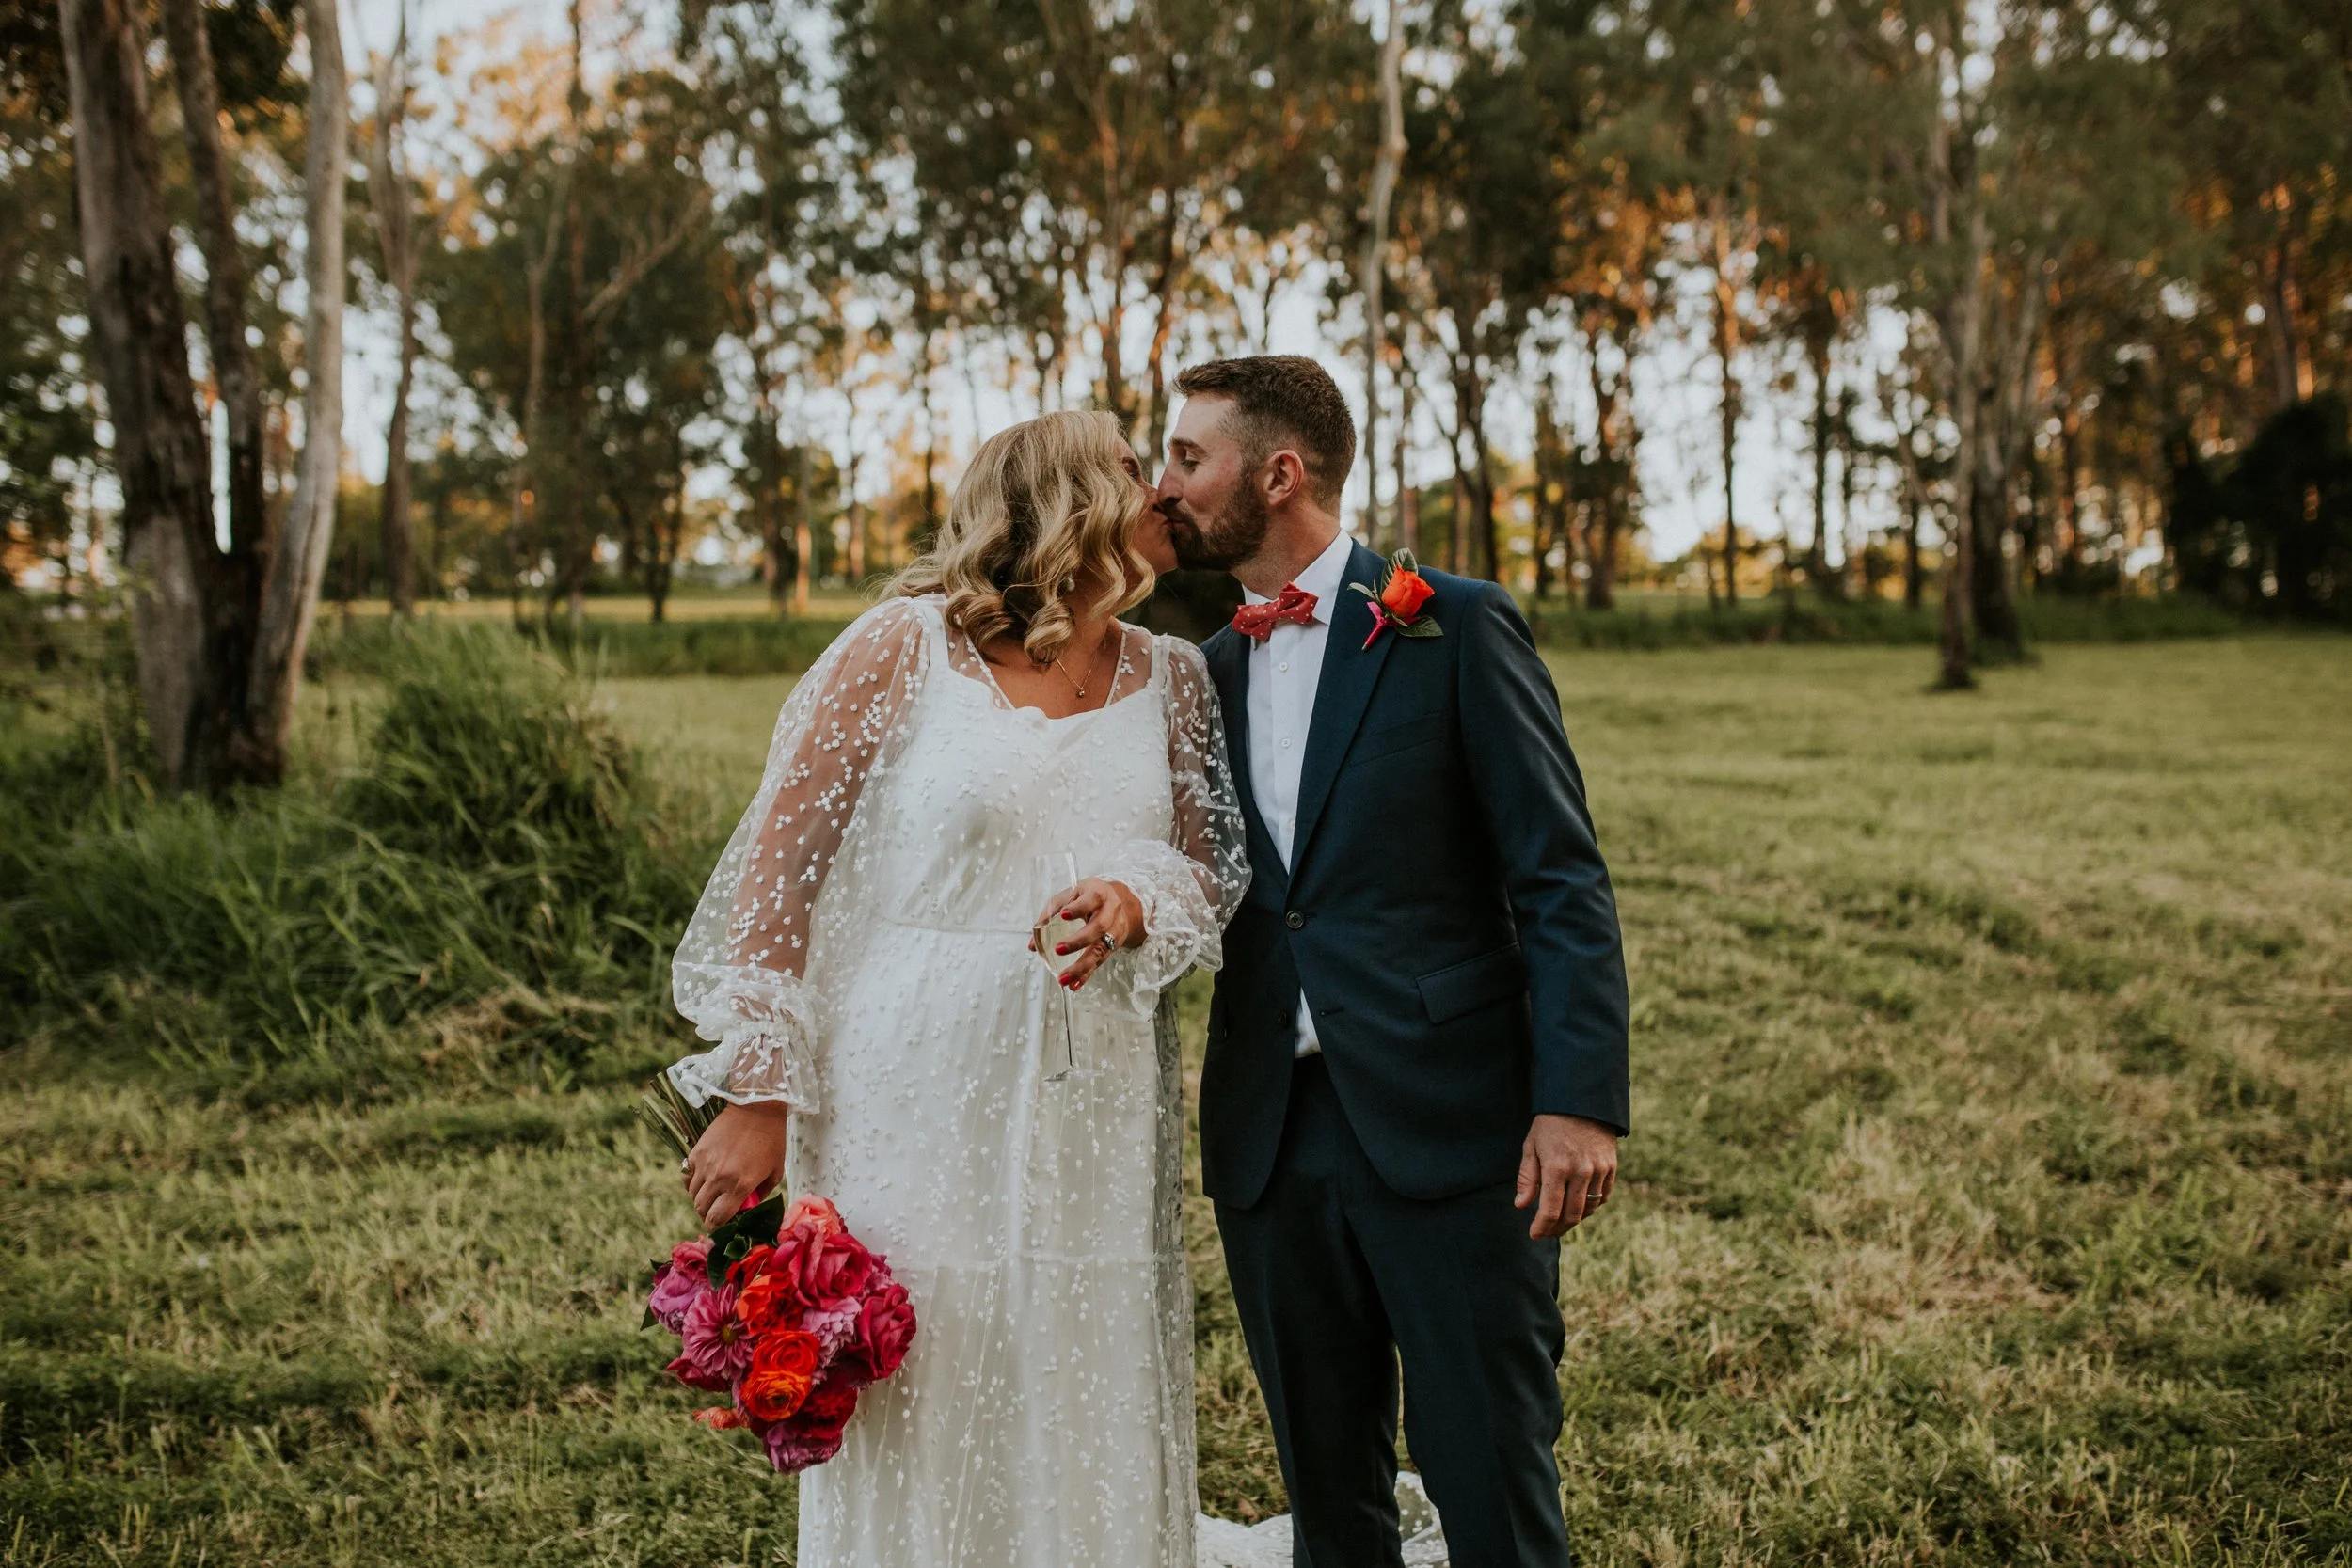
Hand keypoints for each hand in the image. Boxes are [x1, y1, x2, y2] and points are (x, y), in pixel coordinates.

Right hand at [681, 1101, 787, 1228]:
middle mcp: (719, 1177)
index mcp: (740, 1185)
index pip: (718, 1218)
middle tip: (714, 1213)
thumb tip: (748, 1208)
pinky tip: (702, 1180)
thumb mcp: (775, 1171)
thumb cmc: (771, 1140)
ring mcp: (705, 1164)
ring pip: (692, 1194)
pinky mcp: (697, 1151)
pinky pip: (687, 1176)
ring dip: (700, 1200)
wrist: (756, 1108)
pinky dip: (692, 1183)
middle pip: (701, 1209)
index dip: (716, 1227)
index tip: (719, 1227)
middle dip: (707, 1216)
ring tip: (710, 1197)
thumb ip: (761, 1194)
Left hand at [1029, 877, 1145, 990]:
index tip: (1064, 915)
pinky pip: (1100, 962)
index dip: (1079, 908)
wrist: (1119, 903)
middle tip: (1058, 949)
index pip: (1091, 899)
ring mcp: (1115, 930)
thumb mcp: (1071, 895)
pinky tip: (1075, 984)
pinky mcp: (1114, 946)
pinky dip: (1086, 975)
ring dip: (1082, 966)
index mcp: (1099, 893)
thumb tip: (1033, 943)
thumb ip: (1050, 914)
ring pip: (1101, 949)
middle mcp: (1111, 912)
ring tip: (1064, 977)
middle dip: (1079, 941)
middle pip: (1099, 927)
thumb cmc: (1089, 897)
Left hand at [1515, 1114, 1618, 1238]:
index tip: (1534, 1234)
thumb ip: (1526, 1178)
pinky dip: (1591, 1207)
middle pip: (1571, 1215)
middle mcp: (1580, 1172)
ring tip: (1560, 1221)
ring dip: (1573, 1220)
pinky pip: (1602, 1197)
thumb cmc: (1550, 1125)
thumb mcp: (1531, 1147)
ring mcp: (1598, 1170)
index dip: (1542, 1227)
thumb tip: (1521, 1206)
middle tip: (1546, 1231)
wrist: (1581, 1102)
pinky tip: (1578, 1207)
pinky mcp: (1610, 1167)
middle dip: (1557, 1228)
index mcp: (1557, 1167)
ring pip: (1588, 1209)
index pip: (1550, 1210)